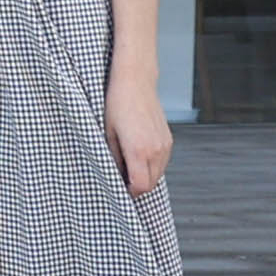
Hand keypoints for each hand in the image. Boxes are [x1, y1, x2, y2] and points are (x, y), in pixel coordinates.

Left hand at [104, 70, 172, 197]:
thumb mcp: (107, 133)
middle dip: (137, 187)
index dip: (130, 193)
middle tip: (121, 182)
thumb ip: (113, 157)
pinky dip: (152, 166)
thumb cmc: (116, 105)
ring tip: (128, 169)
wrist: (135, 82)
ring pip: (158, 174)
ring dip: (145, 176)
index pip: (140, 186)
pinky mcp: (168, 139)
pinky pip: (162, 162)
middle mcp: (156, 150)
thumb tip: (116, 174)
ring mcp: (165, 145)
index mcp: (138, 150)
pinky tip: (138, 158)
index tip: (120, 191)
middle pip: (151, 184)